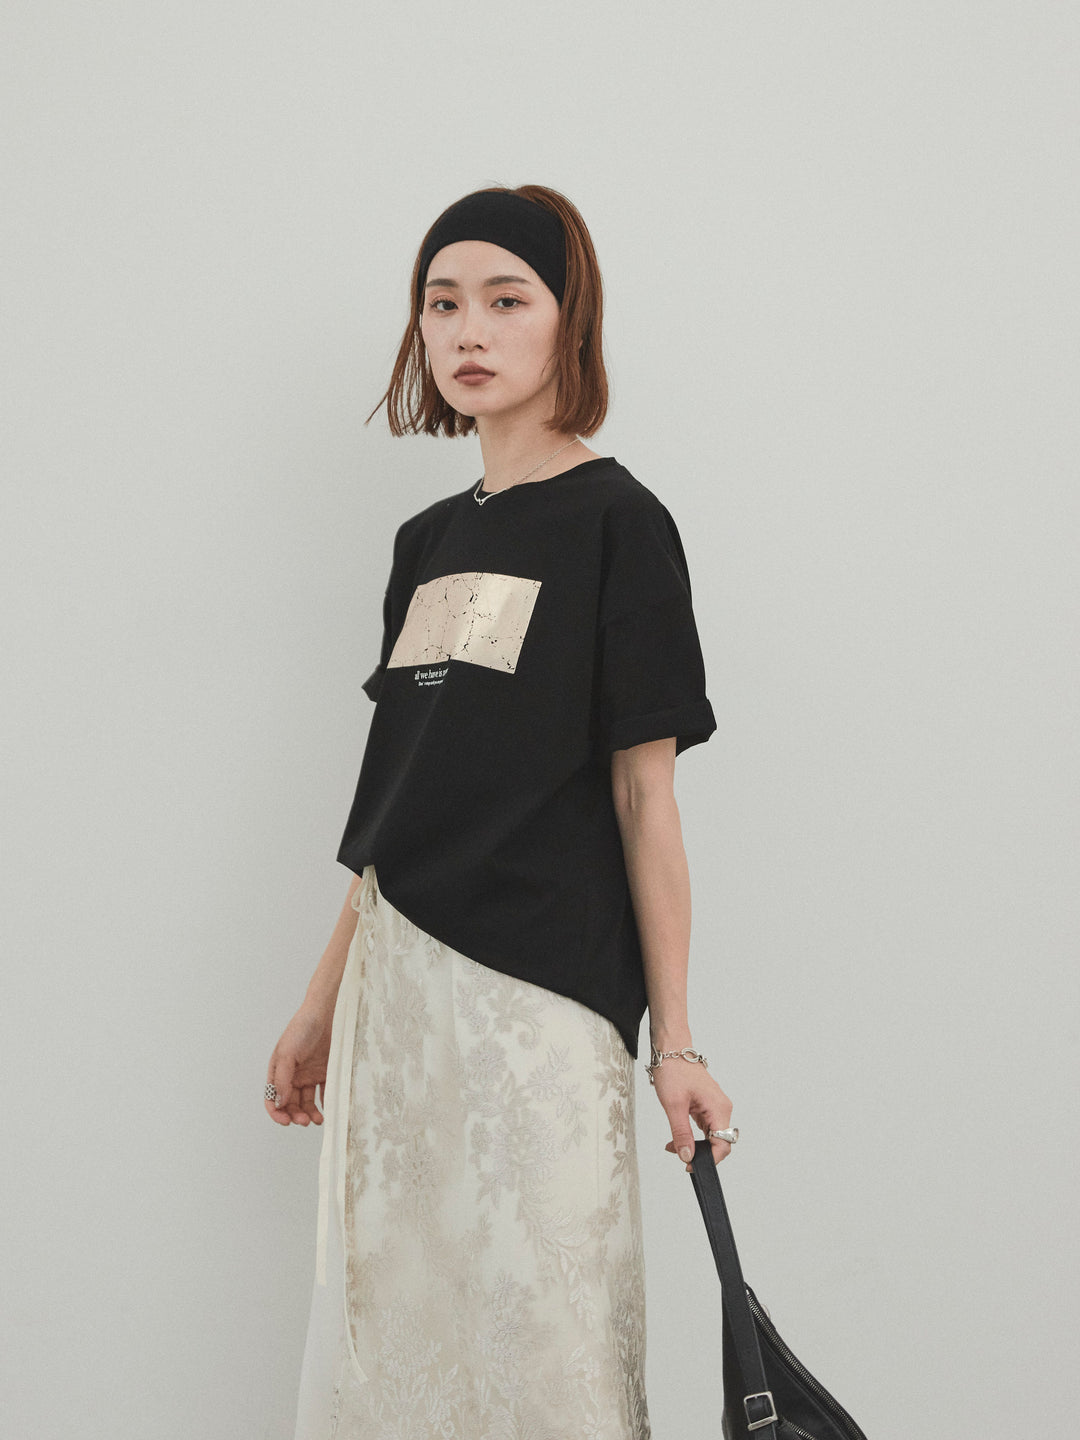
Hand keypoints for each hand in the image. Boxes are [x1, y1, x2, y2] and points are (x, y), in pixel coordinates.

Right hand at [265, 1000, 333, 1127]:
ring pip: (307, 1102)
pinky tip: (329, 1109)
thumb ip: (283, 1079)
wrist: (326, 1013)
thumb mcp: (287, 1053)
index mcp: (279, 1072)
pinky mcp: (326, 1072)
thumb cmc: (302, 1028)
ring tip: (318, 1119)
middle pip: (291, 1104)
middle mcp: (293, 1076)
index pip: (273, 1099)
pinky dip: (326, 1103)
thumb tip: (280, 1103)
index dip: (277, 1113)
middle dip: (296, 1115)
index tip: (287, 1121)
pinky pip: (324, 1093)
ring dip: (310, 1113)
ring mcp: (310, 1075)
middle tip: (305, 1121)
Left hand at [650, 1055, 733, 1169]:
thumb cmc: (674, 1070)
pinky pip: (704, 1127)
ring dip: (694, 1144)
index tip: (691, 1165)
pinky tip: (678, 1136)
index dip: (709, 1160)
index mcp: (719, 1108)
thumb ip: (681, 1134)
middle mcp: (721, 1108)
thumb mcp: (674, 1105)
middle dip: (700, 1153)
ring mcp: (715, 1106)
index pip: (723, 1145)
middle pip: (719, 1142)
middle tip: (678, 1154)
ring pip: (711, 1136)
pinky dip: (692, 1135)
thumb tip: (687, 1156)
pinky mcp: (707, 1105)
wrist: (670, 1050)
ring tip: (674, 1145)